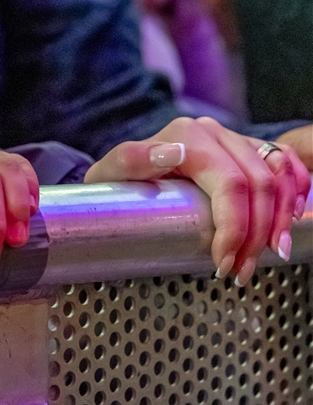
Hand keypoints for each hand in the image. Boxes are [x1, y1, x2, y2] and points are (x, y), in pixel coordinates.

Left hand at [85, 117, 309, 284]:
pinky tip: (289, 221)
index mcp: (187, 135)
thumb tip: (170, 153)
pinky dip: (294, 192)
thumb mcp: (110, 173)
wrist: (120, 175)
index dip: (235, 227)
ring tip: (266, 257)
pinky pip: (286, 165)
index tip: (224, 263)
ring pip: (278, 176)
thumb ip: (131, 160)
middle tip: (241, 272)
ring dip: (280, 221)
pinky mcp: (247, 149)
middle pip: (259, 184)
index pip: (229, 183)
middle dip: (257, 234)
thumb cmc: (115, 181)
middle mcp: (214, 132)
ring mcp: (234, 139)